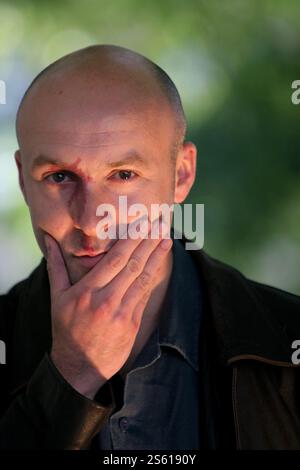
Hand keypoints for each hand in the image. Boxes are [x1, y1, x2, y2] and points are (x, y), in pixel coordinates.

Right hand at [45, 220, 171, 398]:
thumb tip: (49, 239)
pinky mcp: (132, 323)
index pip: (114, 259)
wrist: (79, 367)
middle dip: (148, 242)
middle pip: (132, 265)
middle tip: (160, 222)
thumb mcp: (56, 297)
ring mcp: (121, 313)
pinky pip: (144, 295)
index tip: (142, 223)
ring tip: (166, 238)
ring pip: (142, 278)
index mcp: (87, 292)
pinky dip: (152, 276)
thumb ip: (55, 266)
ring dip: (156, 256)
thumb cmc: (66, 329)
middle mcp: (106, 300)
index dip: (131, 239)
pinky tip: (160, 263)